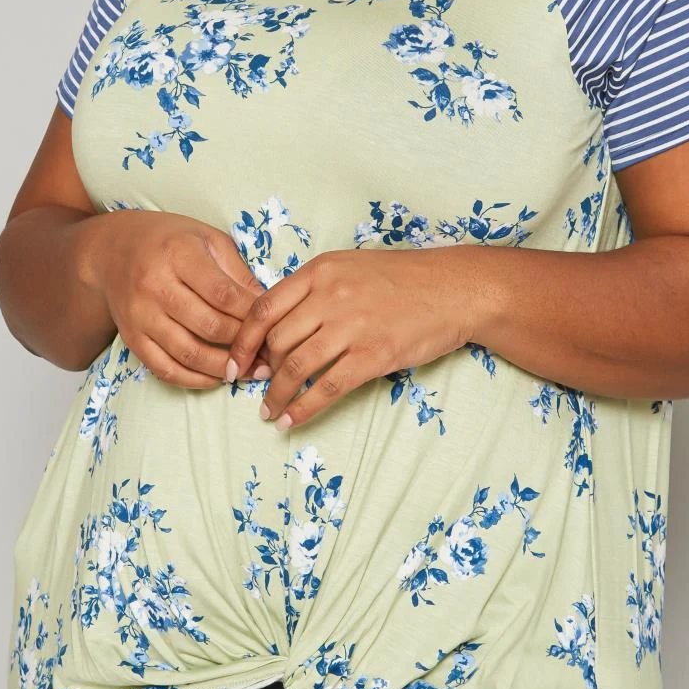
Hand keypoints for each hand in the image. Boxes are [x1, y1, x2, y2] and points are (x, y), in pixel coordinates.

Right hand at [81, 209, 274, 387]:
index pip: (223, 294)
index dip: (253, 315)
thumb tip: (268, 304)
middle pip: (210, 326)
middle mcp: (155, 287)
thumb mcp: (206, 238)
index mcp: (179, 255)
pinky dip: (194, 380)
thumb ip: (237, 271)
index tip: (275, 324)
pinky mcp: (132, 338)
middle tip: (270, 355)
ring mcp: (140, 316)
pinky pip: (165, 369)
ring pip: (189, 354)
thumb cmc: (168, 240)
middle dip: (245, 345)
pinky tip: (218, 378)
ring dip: (225, 369)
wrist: (111, 250)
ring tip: (251, 372)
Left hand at [225, 247, 472, 429]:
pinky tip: (292, 420)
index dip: (242, 340)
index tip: (234, 362)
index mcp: (320, 270)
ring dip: (277, 395)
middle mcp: (330, 295)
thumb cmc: (404, 278)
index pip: (263, 308)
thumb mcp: (351, 267)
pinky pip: (328, 388)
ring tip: (269, 412)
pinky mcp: (374, 355)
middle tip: (258, 386)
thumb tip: (279, 327)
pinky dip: (304, 409)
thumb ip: (315, 290)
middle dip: (260, 370)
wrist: (454, 288)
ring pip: (296, 367)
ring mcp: (352, 326)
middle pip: (276, 339)